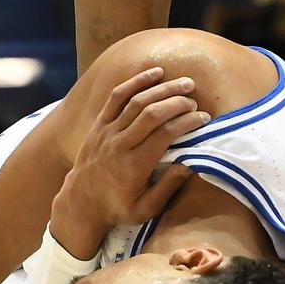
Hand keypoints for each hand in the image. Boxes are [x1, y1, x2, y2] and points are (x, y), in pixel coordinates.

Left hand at [50, 68, 210, 258]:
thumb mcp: (145, 209)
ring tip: (185, 83)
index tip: (204, 118)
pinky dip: (136, 82)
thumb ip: (168, 187)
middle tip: (195, 99)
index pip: (165, 134)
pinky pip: (116, 97)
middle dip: (177, 102)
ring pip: (136, 101)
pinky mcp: (99, 124)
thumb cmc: (118, 207)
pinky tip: (155, 74)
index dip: (187, 122)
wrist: (80, 202)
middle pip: (152, 113)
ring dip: (162, 89)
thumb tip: (190, 163)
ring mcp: (107, 132)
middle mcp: (119, 145)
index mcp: (134, 165)